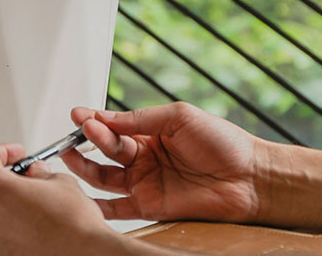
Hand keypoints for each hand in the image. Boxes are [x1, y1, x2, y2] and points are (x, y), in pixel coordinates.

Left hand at [0, 143, 129, 255]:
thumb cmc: (73, 226)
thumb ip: (40, 172)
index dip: (2, 151)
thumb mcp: (60, 182)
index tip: (15, 154)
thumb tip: (36, 173)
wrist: (81, 255)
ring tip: (26, 204)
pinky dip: (2, 227)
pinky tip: (25, 226)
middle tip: (19, 177)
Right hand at [60, 102, 266, 224]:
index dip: (96, 121)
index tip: (79, 115)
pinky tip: (81, 197)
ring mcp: (146, 183)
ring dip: (85, 166)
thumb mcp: (179, 117)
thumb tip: (108, 117)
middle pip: (107, 150)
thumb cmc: (224, 144)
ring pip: (105, 177)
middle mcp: (145, 158)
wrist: (250, 178)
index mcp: (151, 133)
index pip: (115, 126)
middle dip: (90, 140)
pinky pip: (117, 208)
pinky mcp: (150, 206)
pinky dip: (98, 205)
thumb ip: (141, 119)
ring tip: (71, 154)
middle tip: (78, 132)